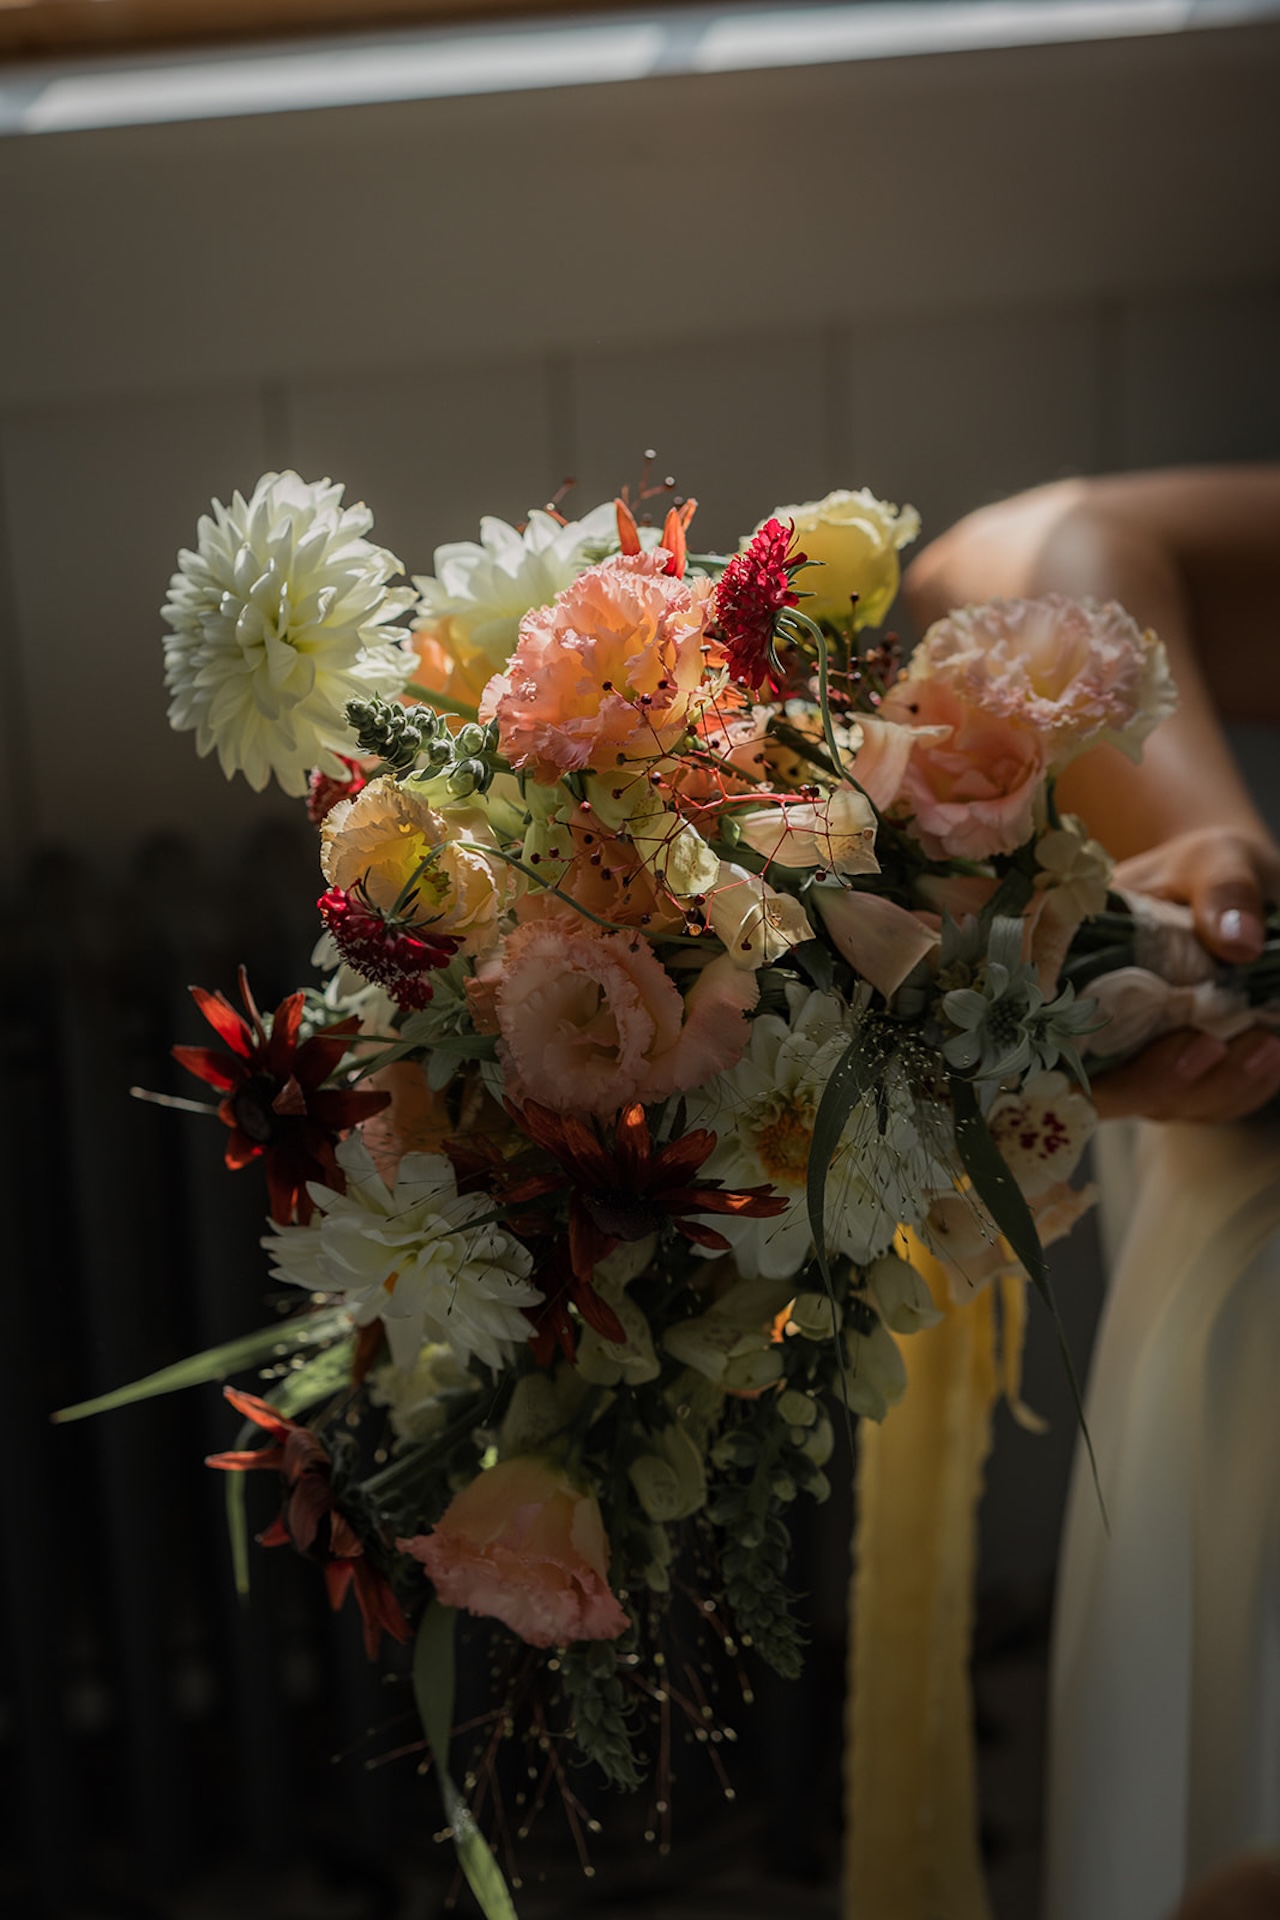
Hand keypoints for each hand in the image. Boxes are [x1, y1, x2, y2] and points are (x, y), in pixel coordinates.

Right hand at [1089, 827, 1279, 1121]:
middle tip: (1209, 1049)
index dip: (1069, 1061)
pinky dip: (1240, 1090)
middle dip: (1155, 1081)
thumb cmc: (1205, 871)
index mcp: (1071, 966)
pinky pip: (1204, 1103)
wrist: (1235, 891)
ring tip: (1266, 1047)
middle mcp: (1092, 1022)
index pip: (1046, 1031)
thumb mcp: (1214, 859)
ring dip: (1212, 1088)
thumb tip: (1239, 942)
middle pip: (1102, 1087)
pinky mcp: (1181, 1072)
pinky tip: (1272, 1054)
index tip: (1108, 1036)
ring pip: (1159, 1102)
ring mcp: (1136, 1055)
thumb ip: (1223, 890)